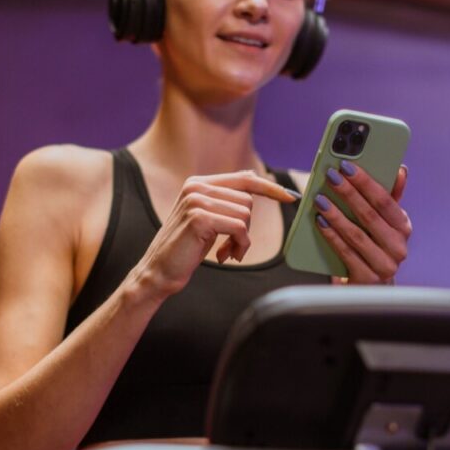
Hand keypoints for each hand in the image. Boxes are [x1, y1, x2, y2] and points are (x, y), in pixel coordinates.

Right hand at [133, 170, 297, 297]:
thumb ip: (226, 200)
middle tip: (231, 247)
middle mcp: (196, 187)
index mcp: (198, 183)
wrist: (158, 272)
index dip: (269, 188)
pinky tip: (223, 256)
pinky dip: (239, 246)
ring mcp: (196, 201)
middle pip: (247, 201)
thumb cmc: (186, 249)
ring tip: (225, 252)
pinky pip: (239, 228)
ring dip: (242, 240)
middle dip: (246, 228)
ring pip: (245, 215)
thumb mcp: (208, 220)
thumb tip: (255, 178)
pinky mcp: (199, 218)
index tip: (291, 197)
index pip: (244, 178)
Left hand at [316, 163, 410, 283]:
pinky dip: (332, 236)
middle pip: (370, 215)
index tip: (347, 166)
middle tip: (331, 177)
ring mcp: (385, 265)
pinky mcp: (368, 279)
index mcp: (403, 227)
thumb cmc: (373, 246)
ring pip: (357, 235)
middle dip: (348, 193)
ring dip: (337, 215)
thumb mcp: (383, 222)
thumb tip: (400, 170)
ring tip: (320, 200)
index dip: (365, 182)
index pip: (385, 201)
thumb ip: (389, 196)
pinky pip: (347, 253)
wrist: (368, 286)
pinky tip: (320, 223)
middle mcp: (398, 247)